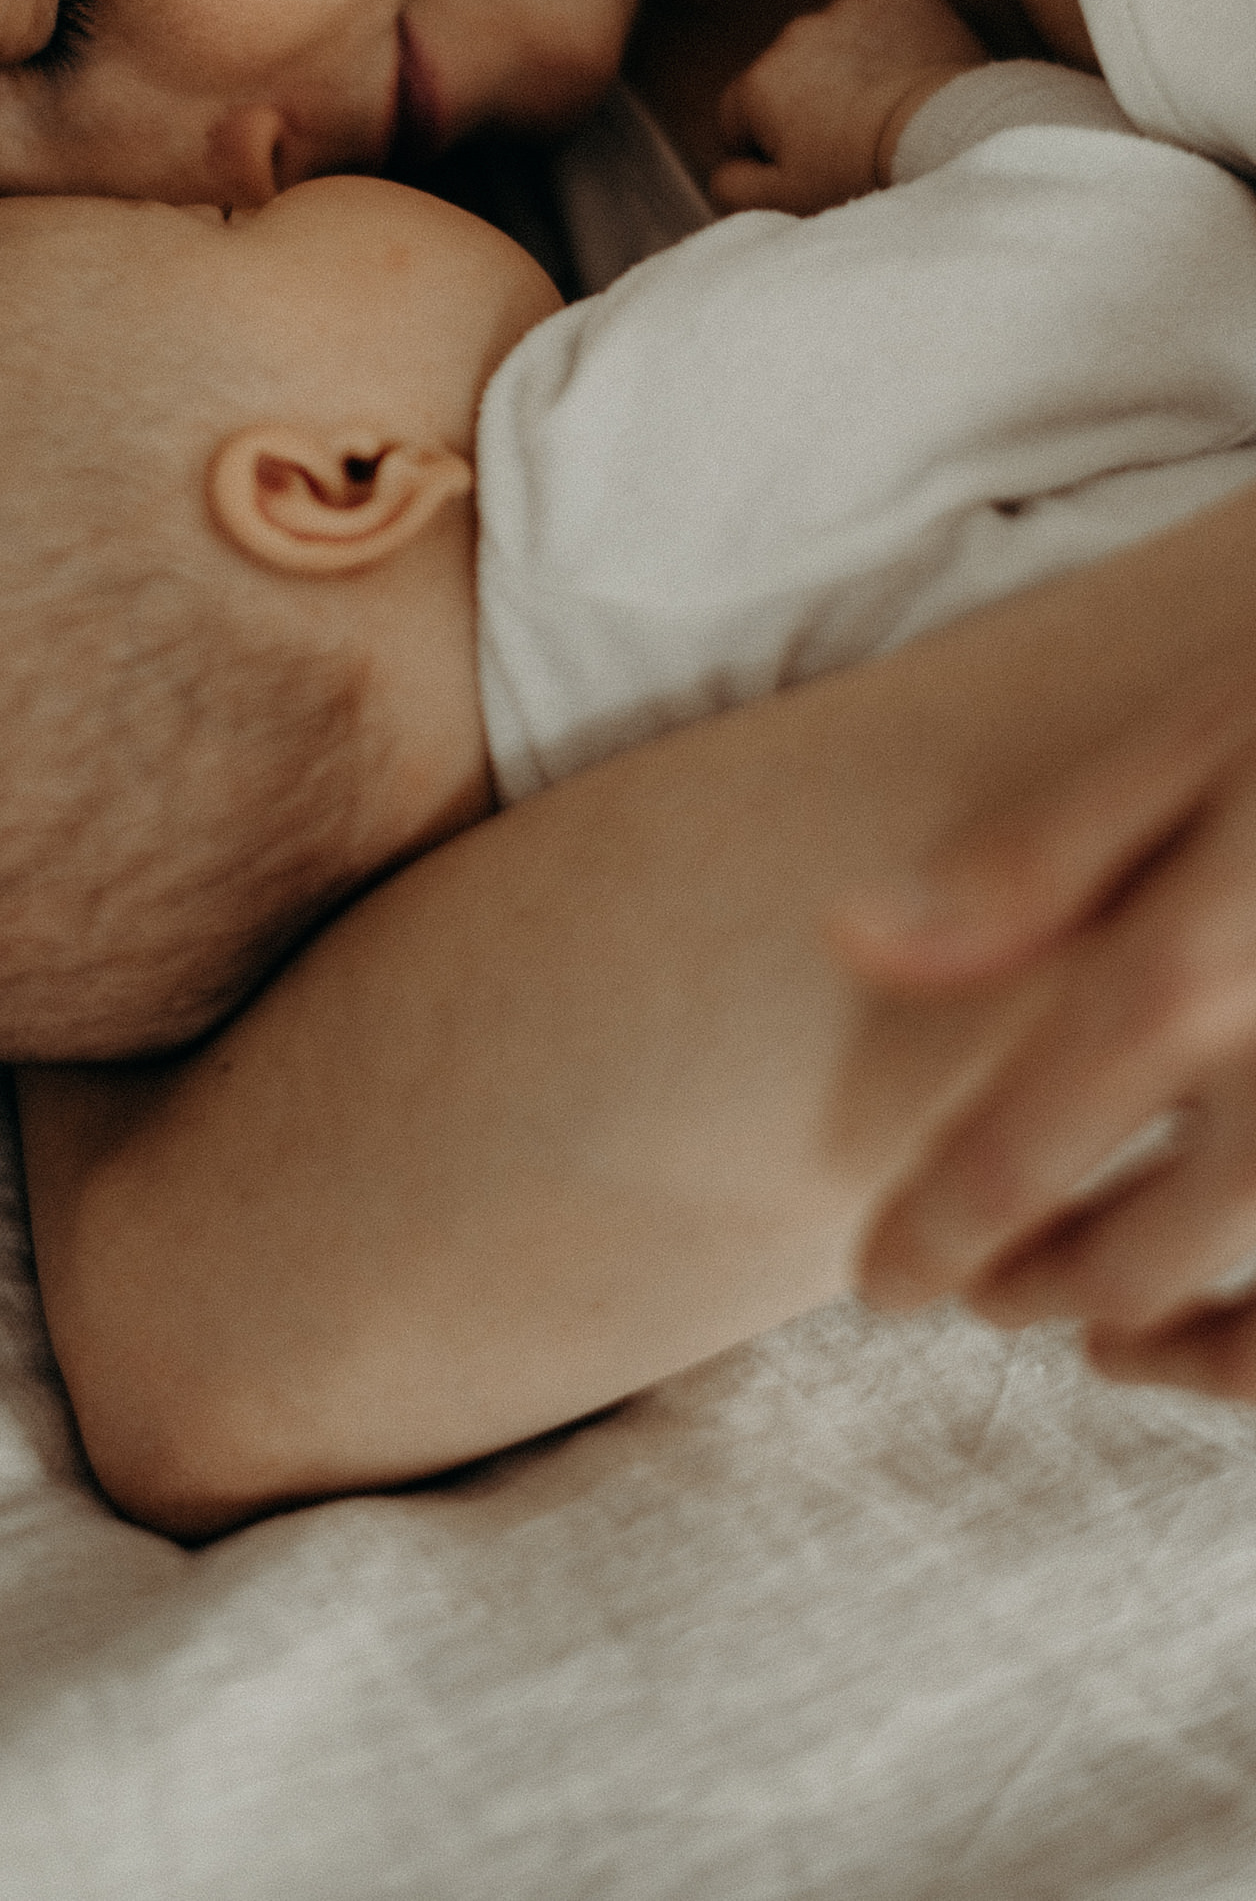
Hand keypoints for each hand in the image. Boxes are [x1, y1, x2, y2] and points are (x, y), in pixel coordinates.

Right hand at [710, 0, 989, 216]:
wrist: (949, 133)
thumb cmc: (863, 174)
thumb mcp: (781, 203)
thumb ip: (730, 187)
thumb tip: (726, 167)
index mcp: (759, 82)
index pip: (739, 118)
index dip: (767, 151)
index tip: (806, 168)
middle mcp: (796, 33)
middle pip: (788, 77)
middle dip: (809, 107)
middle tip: (851, 145)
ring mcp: (852, 9)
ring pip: (837, 45)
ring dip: (851, 72)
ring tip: (885, 114)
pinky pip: (887, 22)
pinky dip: (895, 46)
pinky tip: (912, 82)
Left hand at [833, 675, 1255, 1397]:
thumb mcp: (1192, 741)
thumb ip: (1034, 864)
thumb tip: (856, 940)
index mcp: (1187, 976)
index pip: (1011, 1161)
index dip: (928, 1240)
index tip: (882, 1282)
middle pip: (1124, 1260)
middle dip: (1025, 1284)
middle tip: (967, 1287)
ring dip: (1160, 1333)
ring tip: (1094, 1326)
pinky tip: (1234, 1330)